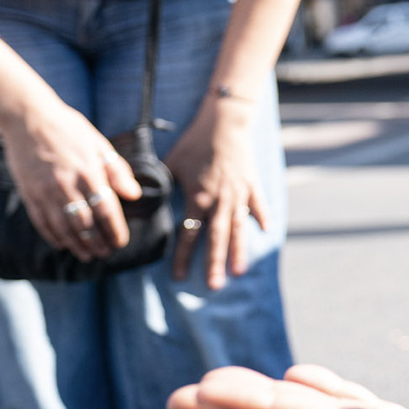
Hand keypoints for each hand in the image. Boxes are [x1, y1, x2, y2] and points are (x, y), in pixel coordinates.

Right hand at [0, 99, 143, 261]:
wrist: (29, 118)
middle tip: (106, 254)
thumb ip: (118, 171)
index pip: (107, 210)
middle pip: (86, 224)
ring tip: (88, 255)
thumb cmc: (70, 129)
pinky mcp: (29, 193)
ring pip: (63, 227)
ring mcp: (46, 191)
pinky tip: (62, 244)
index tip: (121, 243)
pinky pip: (41, 221)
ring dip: (77, 244)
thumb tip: (134, 195)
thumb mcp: (100, 144)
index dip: (115, 230)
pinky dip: (53, 236)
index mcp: (90, 172)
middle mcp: (68, 185)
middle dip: (98, 242)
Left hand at [165, 94, 268, 288]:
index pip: (189, 234)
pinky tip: (266, 232)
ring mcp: (239, 193)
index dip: (182, 257)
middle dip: (214, 264)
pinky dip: (263, 218)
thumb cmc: (194, 142)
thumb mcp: (171, 163)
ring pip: (239, 228)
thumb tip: (141, 202)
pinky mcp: (252, 183)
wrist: (224, 123)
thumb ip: (160, 185)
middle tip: (214, 286)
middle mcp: (219, 201)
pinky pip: (258, 205)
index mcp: (198, 198)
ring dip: (238, 250)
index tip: (177, 277)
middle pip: (217, 238)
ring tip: (238, 270)